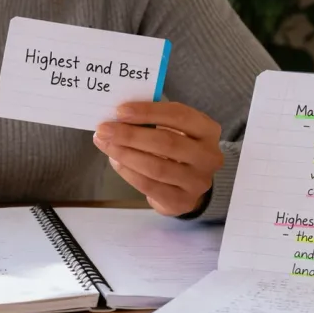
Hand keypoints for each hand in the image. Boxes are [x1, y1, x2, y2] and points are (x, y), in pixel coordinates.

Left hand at [93, 100, 223, 216]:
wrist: (190, 184)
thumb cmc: (178, 147)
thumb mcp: (175, 128)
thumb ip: (153, 120)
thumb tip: (119, 117)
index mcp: (208, 130)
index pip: (179, 115)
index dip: (148, 112)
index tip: (120, 111)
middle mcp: (208, 157)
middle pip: (166, 142)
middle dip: (131, 135)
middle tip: (105, 129)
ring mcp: (197, 182)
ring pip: (156, 166)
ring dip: (125, 154)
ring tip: (105, 144)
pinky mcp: (182, 201)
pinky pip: (150, 186)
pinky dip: (128, 172)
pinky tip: (115, 161)